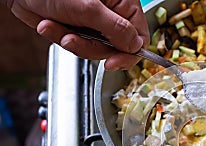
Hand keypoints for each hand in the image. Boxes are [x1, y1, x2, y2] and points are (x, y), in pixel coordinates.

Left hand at [4, 0, 149, 69]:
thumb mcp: (89, 9)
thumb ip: (116, 29)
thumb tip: (135, 46)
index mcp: (123, 5)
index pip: (139, 37)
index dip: (128, 54)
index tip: (113, 63)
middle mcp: (111, 15)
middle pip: (116, 48)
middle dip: (92, 48)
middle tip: (75, 39)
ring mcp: (94, 24)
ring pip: (95, 50)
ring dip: (74, 43)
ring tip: (60, 29)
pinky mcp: (78, 30)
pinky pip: (77, 47)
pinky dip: (61, 39)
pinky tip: (50, 25)